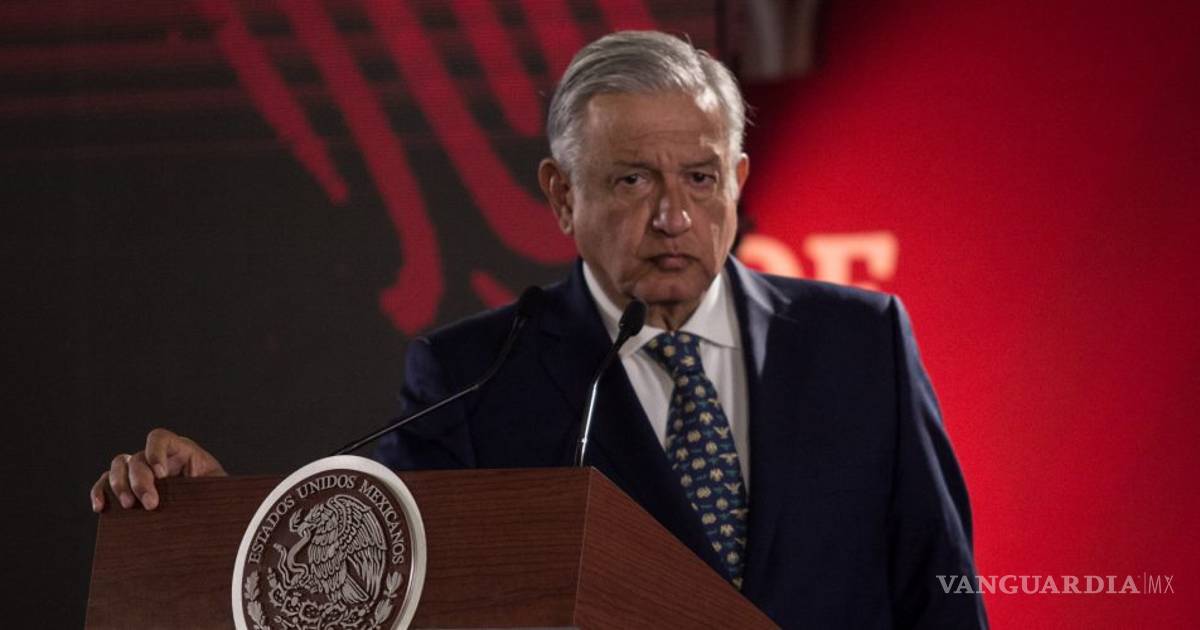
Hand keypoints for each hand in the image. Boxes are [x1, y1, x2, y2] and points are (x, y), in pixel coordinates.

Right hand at [90, 428, 225, 511]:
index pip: (160, 438)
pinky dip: (101, 492)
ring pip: (119, 466)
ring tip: (128, 506)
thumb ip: (214, 485)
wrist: (208, 510)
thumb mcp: (219, 488)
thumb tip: (210, 496)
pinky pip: (105, 483)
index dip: (155, 452)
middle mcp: (156, 457)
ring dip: (119, 485)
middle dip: (141, 481)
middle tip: (150, 504)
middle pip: (137, 458)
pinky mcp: (127, 487)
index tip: (162, 475)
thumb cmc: (217, 496)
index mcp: (180, 450)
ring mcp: (140, 470)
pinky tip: (101, 506)